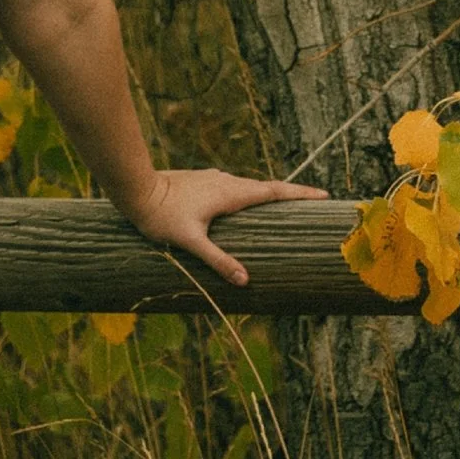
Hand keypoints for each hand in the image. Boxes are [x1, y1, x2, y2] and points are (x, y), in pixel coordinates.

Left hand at [119, 167, 330, 285]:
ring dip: (267, 195)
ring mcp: (214, 178)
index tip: (323, 194)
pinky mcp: (203, 179)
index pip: (274, 191)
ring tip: (283, 208)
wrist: (136, 189)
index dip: (299, 193)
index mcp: (230, 193)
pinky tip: (242, 207)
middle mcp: (226, 181)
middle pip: (266, 187)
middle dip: (290, 194)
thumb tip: (245, 280)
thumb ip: (217, 261)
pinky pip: (233, 187)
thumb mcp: (191, 242)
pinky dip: (247, 195)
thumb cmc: (162, 216)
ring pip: (247, 187)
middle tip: (313, 202)